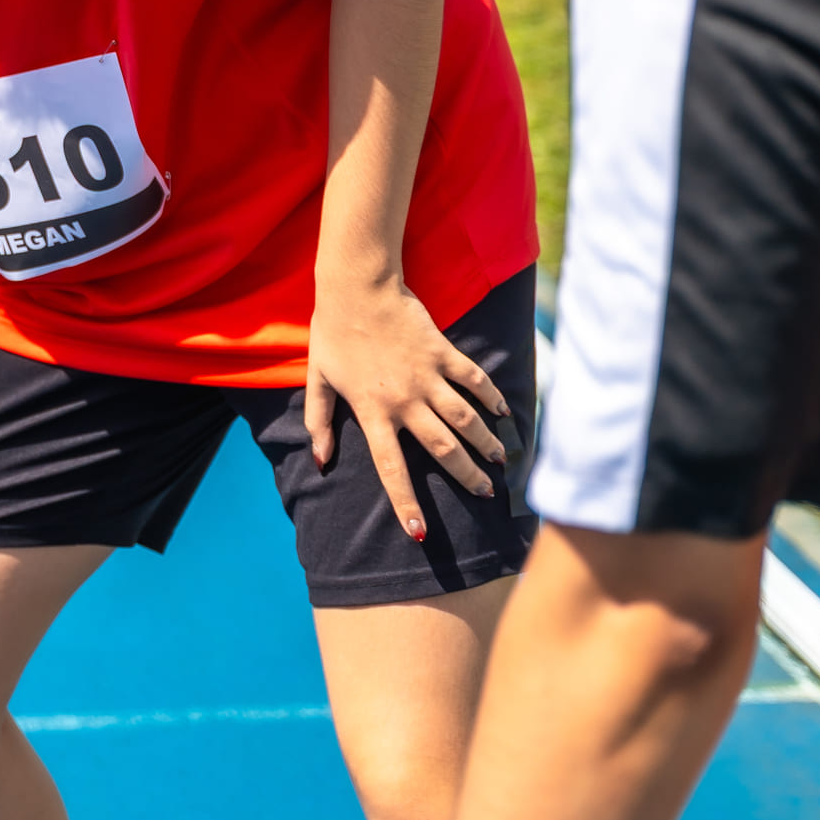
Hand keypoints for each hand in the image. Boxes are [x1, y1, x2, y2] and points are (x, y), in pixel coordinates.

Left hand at [305, 271, 511, 543]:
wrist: (357, 286)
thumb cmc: (333, 332)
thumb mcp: (317, 379)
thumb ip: (319, 422)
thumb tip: (319, 460)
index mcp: (372, 411)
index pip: (390, 468)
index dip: (405, 502)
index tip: (420, 533)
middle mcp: (404, 400)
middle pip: (442, 449)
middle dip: (466, 475)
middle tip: (485, 492)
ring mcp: (426, 376)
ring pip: (465, 419)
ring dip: (485, 443)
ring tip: (499, 460)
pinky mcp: (443, 352)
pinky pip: (473, 380)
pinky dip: (490, 397)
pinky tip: (502, 412)